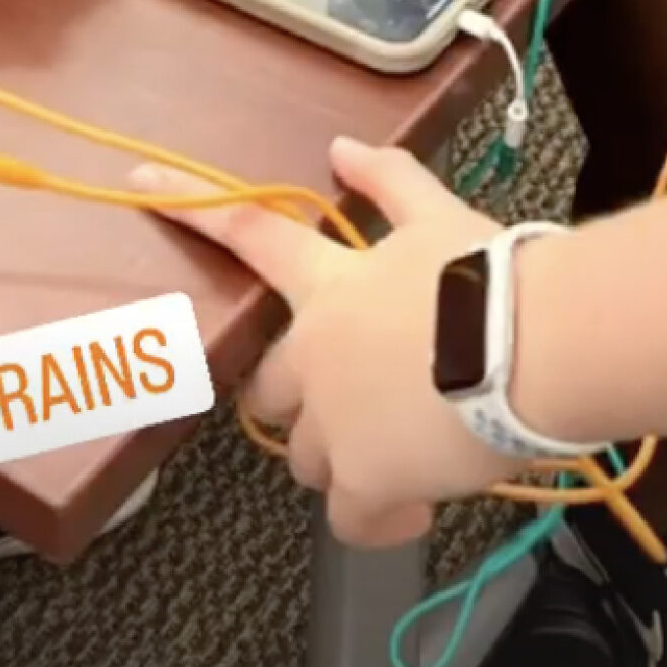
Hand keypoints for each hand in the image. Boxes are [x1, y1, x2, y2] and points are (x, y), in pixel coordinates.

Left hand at [137, 141, 511, 544]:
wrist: (529, 348)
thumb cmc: (488, 277)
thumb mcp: (438, 216)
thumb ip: (387, 181)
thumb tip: (343, 149)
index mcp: (327, 285)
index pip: (248, 232)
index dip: (191, 206)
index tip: (138, 184)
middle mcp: (313, 356)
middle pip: (270, 389)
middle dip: (300, 400)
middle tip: (353, 403)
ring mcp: (332, 422)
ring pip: (308, 457)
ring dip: (343, 456)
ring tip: (403, 450)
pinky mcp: (365, 481)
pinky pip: (351, 517)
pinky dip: (378, 515)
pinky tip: (415, 504)